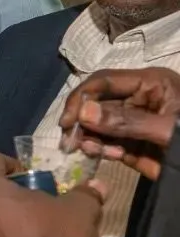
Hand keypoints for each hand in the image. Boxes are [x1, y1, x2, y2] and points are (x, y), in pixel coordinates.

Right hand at [60, 67, 179, 181]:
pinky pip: (107, 144)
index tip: (67, 120)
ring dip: (89, 137)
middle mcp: (139, 100)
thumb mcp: (168, 128)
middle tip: (69, 141)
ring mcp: (135, 123)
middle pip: (97, 102)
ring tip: (88, 150)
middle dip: (81, 120)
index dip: (82, 97)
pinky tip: (103, 155)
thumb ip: (126, 121)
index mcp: (151, 84)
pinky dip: (100, 149)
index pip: (105, 81)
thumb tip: (83, 113)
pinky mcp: (134, 145)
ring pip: (98, 125)